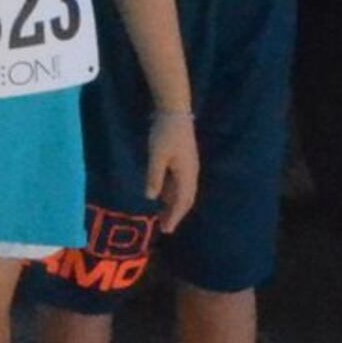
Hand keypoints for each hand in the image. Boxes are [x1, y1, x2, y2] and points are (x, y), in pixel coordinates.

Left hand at [145, 108, 201, 229]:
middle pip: (185, 199)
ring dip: (173, 204)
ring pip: (182, 192)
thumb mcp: (156, 156)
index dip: (175, 217)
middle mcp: (190, 174)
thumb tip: (151, 198)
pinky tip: (161, 196)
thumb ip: (154, 177)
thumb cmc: (165, 134)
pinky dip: (172, 193)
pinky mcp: (183, 161)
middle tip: (165, 228)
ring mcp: (188, 167)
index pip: (182, 202)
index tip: (167, 230)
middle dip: (176, 214)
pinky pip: (179, 183)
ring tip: (162, 215)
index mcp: (186, 174)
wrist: (174, 112)